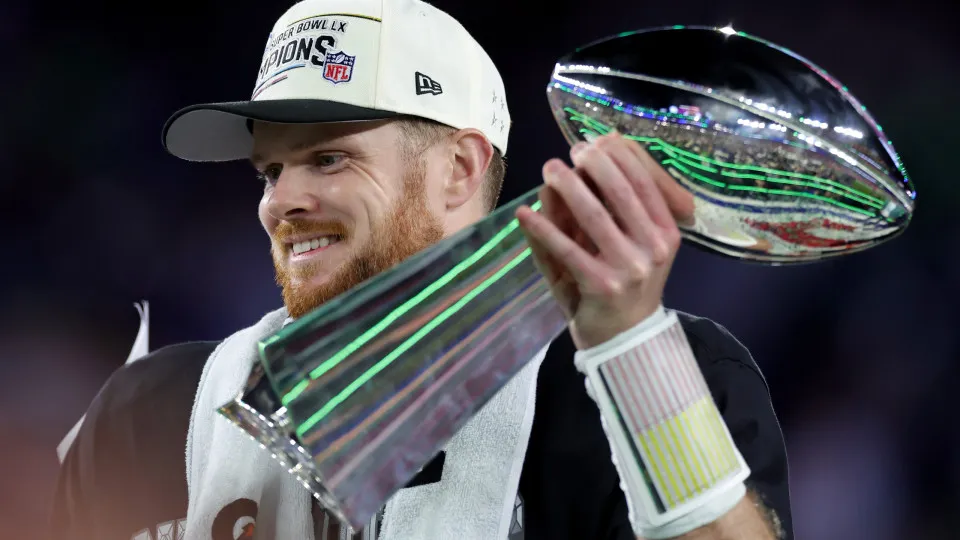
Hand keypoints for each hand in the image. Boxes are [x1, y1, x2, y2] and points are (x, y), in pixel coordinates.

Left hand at [516, 132, 694, 349]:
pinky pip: (567, 250)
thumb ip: (604, 208)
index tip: (594, 141)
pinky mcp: (601, 285)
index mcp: (666, 231)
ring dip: (567, 187)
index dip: (618, 156)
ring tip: (548, 170)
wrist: (625, 338)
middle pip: (621, 191)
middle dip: (593, 164)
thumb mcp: (624, 243)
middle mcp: (655, 246)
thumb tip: (573, 169)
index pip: (645, 181)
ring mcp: (630, 267)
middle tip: (569, 152)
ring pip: (594, 215)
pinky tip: (524, 214)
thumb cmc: (623, 284)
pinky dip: (542, 229)